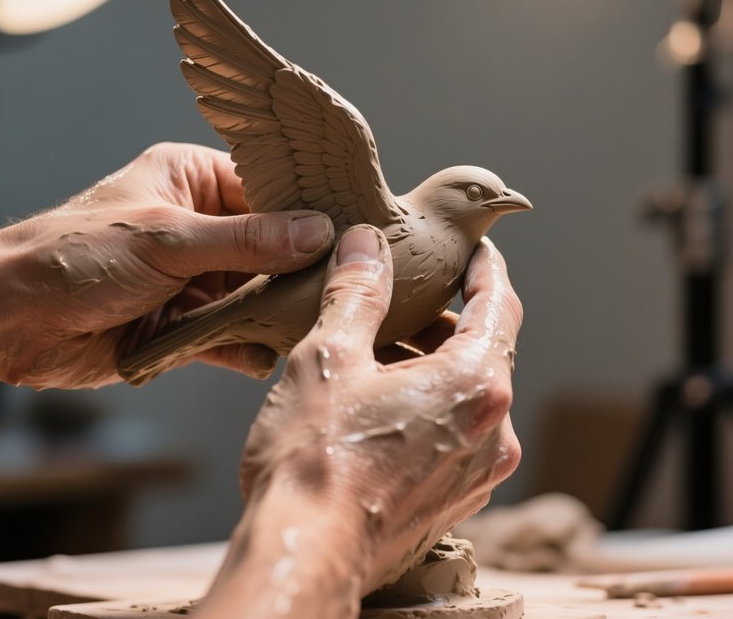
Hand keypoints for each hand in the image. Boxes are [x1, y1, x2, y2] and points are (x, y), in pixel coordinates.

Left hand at [0, 143, 333, 393]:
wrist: (12, 319)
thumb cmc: (75, 254)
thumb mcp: (168, 240)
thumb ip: (247, 240)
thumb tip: (317, 232)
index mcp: (192, 180)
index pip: (267, 190)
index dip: (306, 212)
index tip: (350, 234)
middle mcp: (198, 225)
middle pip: (269, 244)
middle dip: (296, 268)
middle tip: (338, 286)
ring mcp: (193, 275)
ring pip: (253, 291)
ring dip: (274, 309)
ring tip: (310, 322)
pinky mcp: (184, 320)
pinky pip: (231, 331)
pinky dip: (247, 344)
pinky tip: (266, 354)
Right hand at [195, 227, 521, 617]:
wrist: (304, 556)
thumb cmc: (315, 462)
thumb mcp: (330, 356)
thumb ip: (356, 293)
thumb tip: (365, 246)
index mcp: (475, 385)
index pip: (499, 305)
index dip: (486, 269)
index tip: (476, 249)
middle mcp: (491, 431)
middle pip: (483, 349)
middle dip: (447, 317)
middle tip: (406, 296)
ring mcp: (476, 473)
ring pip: (466, 393)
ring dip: (433, 362)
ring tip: (381, 348)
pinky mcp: (453, 500)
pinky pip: (454, 432)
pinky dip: (429, 404)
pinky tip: (381, 401)